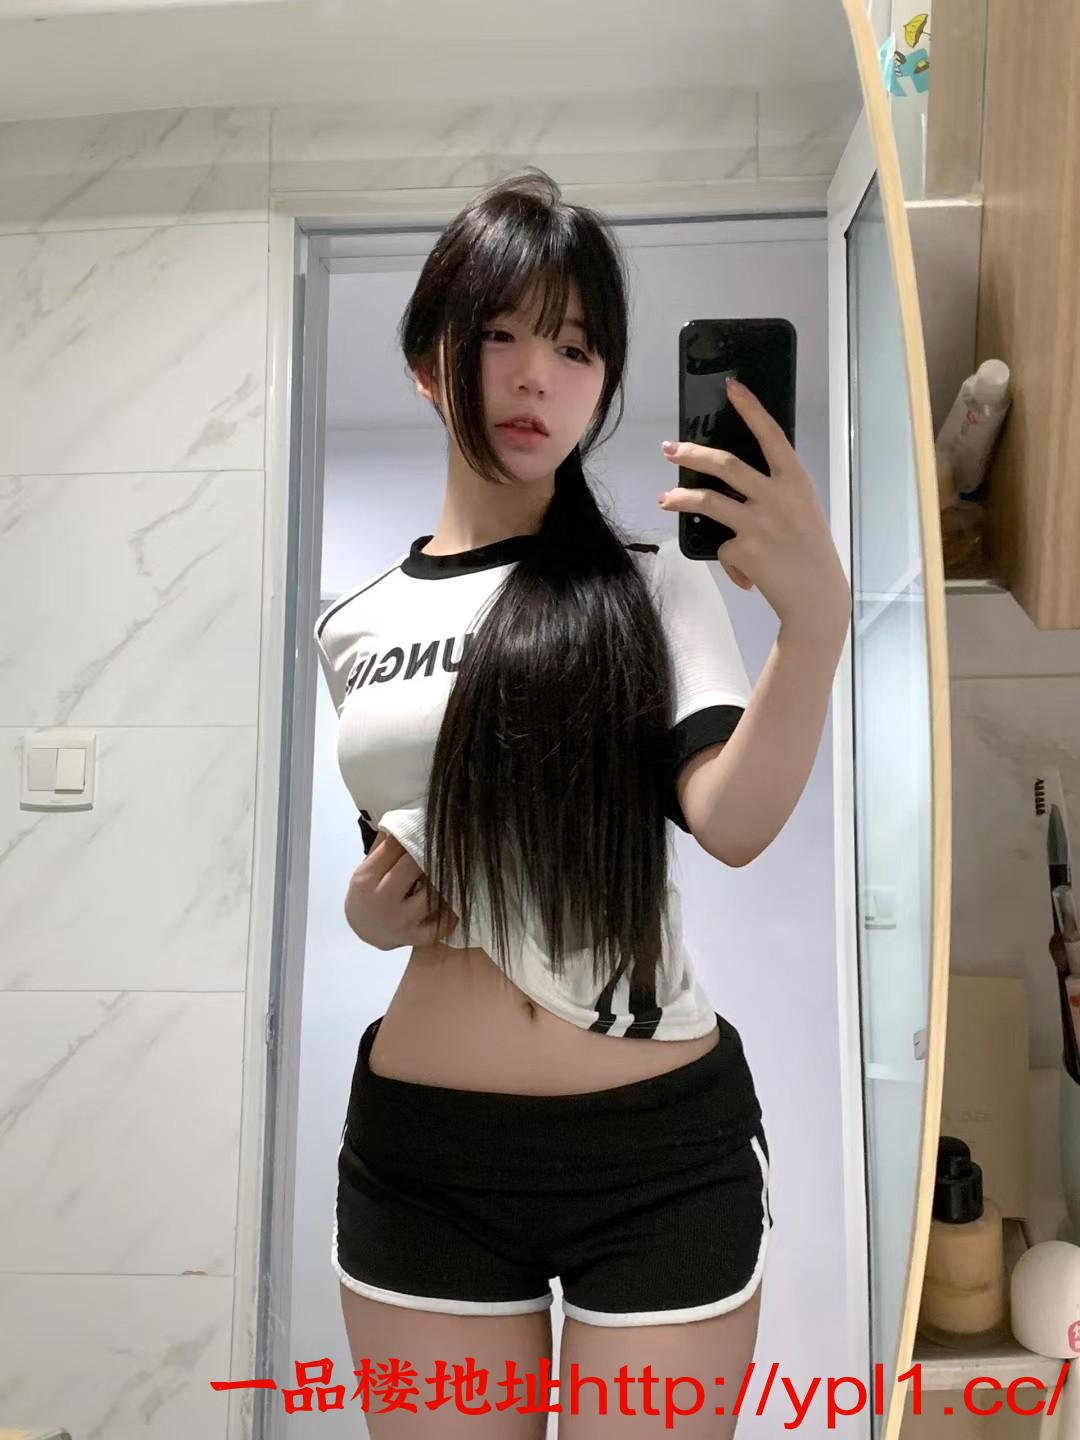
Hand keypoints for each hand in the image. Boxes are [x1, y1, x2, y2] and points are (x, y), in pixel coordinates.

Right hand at [344, 829, 459, 950]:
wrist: (365, 930)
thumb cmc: (368, 892)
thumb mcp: (366, 868)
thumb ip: (384, 846)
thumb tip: (406, 817)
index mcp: (366, 879)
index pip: (394, 848)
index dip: (412, 834)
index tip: (427, 826)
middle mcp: (382, 900)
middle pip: (413, 866)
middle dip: (428, 852)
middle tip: (444, 842)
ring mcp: (401, 921)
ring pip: (431, 894)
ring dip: (442, 879)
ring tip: (451, 867)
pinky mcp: (416, 937)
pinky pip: (441, 924)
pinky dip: (451, 911)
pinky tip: (456, 897)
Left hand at [658, 378, 850, 633]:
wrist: (816, 597)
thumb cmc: (810, 550)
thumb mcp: (802, 510)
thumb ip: (775, 491)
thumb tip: (733, 483)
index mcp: (796, 480)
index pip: (771, 435)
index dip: (751, 408)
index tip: (731, 387)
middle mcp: (776, 495)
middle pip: (725, 464)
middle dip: (692, 454)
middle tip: (669, 449)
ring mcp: (758, 521)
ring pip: (707, 500)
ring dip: (679, 498)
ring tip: (663, 500)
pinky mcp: (744, 548)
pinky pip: (723, 545)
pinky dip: (728, 557)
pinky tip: (743, 572)